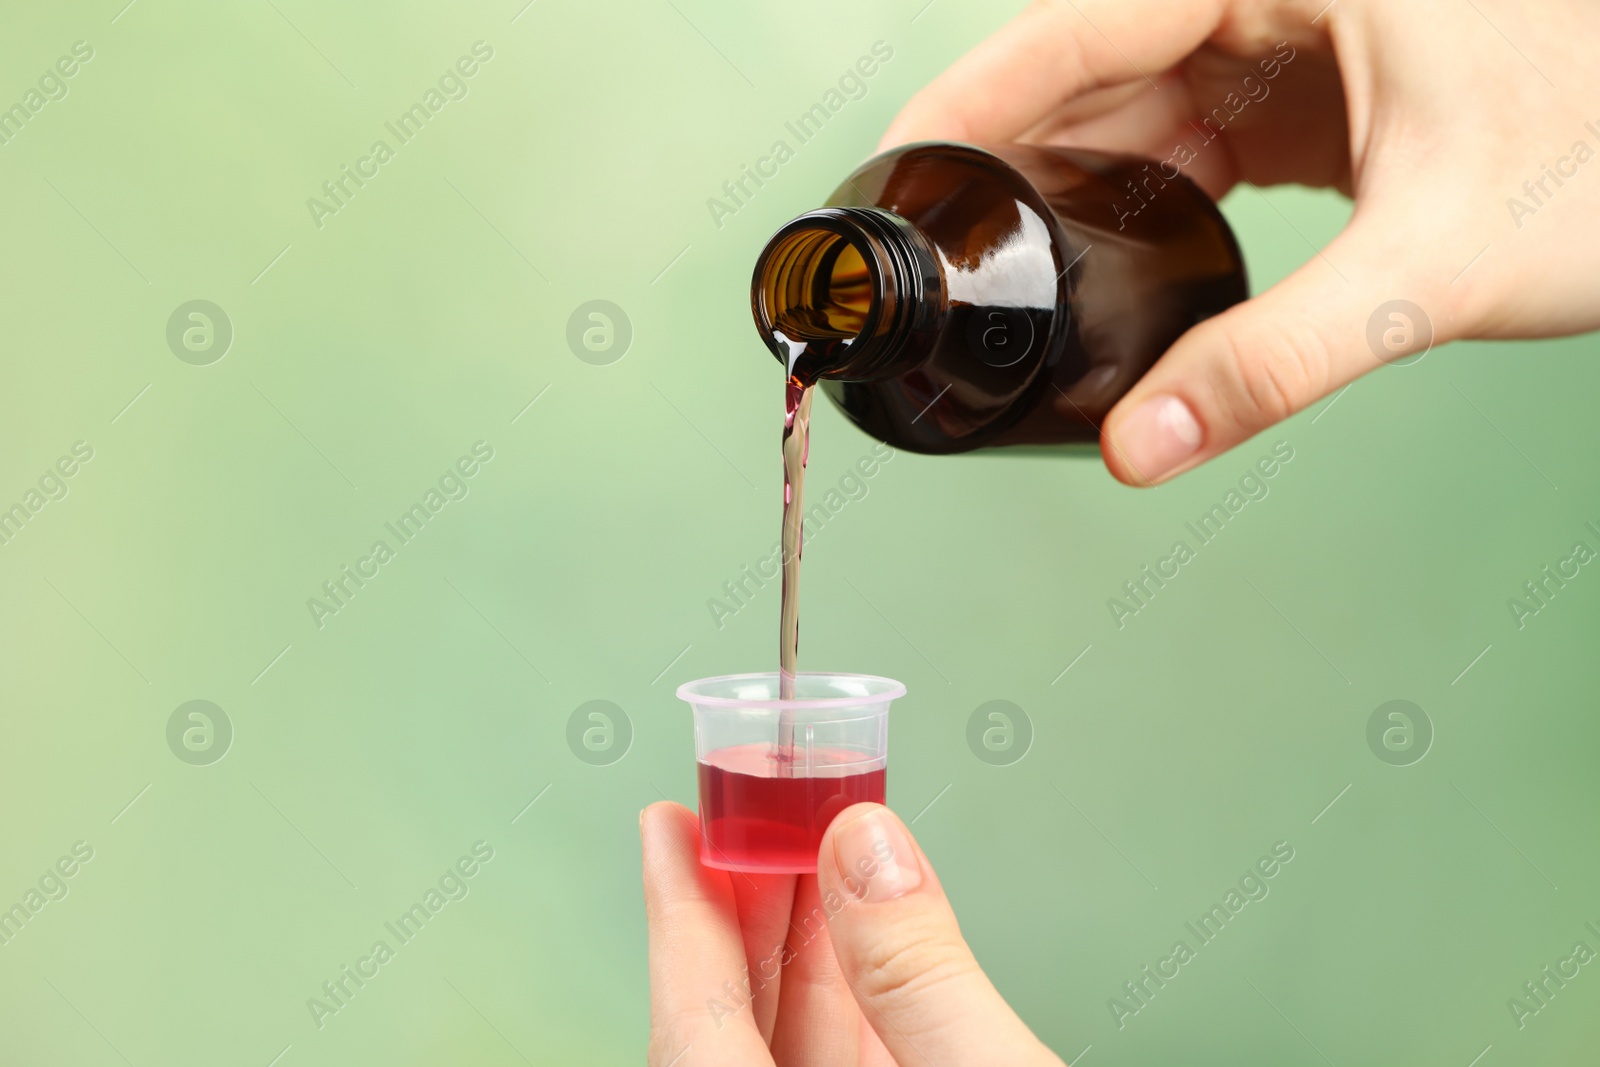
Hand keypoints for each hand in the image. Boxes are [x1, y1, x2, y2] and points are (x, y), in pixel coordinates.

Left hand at [641, 801, 1064, 1065]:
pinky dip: (852, 995)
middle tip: (754, 809)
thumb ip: (923, 973)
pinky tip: (867, 936)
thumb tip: (867, 848)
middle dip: (747, 904)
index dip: (680, 906)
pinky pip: (838, 1060)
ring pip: (783, 1037)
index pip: (692, 1010)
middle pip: (727, 1013)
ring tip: (815, 846)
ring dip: (805, 942)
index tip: (666, 823)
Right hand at [881, 0, 1599, 484]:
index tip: (892, 167)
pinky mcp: (1318, 92)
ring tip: (998, 267)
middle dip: (1007, 157)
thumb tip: (1141, 447)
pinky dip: (1141, 199)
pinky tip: (1103, 258)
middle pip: (1091, 65)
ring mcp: (1297, 39)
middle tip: (930, 247)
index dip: (971, 98)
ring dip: (1069, 187)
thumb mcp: (1432, 263)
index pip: (1080, 24)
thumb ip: (1275, 363)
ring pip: (1136, 104)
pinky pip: (1192, 135)